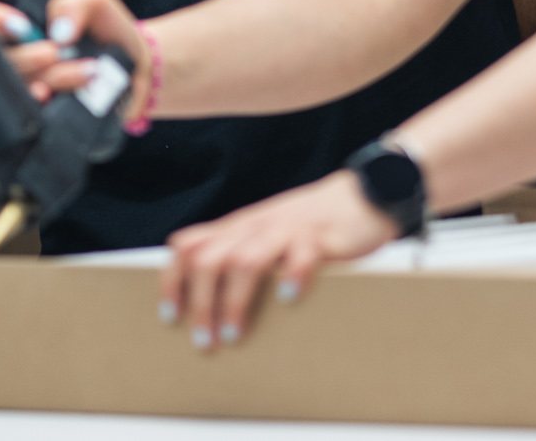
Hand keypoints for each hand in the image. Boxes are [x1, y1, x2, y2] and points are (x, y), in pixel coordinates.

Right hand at [0, 0, 155, 127]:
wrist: (139, 65)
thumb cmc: (109, 28)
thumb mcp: (93, 1)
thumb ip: (71, 5)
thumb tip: (56, 34)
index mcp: (22, 30)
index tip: (17, 24)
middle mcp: (19, 60)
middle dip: (25, 57)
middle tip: (54, 52)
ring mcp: (31, 88)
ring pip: (19, 88)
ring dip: (50, 78)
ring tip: (86, 70)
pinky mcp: (47, 113)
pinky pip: (34, 114)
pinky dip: (46, 105)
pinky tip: (60, 97)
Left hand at [162, 170, 397, 350]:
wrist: (364, 195)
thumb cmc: (311, 224)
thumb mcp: (265, 233)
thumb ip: (238, 252)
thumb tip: (205, 299)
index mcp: (239, 228)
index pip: (188, 247)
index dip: (173, 282)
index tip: (171, 319)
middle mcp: (256, 227)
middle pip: (209, 259)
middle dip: (201, 304)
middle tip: (205, 341)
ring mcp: (287, 230)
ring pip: (245, 261)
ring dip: (235, 302)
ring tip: (235, 335)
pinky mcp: (321, 237)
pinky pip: (301, 255)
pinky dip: (290, 277)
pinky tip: (288, 300)